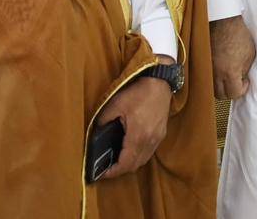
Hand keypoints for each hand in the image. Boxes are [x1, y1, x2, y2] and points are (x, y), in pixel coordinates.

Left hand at [96, 54, 173, 178]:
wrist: (160, 81)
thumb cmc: (139, 91)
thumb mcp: (115, 104)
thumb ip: (103, 120)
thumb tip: (95, 130)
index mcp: (138, 135)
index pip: (125, 164)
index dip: (113, 172)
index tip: (102, 173)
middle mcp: (150, 140)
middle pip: (135, 166)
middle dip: (120, 170)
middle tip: (107, 168)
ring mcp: (157, 137)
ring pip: (143, 160)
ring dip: (131, 164)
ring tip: (118, 161)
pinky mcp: (161, 133)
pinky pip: (149, 151)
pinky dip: (139, 155)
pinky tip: (131, 149)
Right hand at [209, 16, 255, 99]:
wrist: (222, 20)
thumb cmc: (238, 35)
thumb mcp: (249, 54)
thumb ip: (245, 70)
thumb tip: (242, 78)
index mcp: (229, 72)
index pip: (234, 93)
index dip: (242, 90)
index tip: (245, 82)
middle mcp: (215, 73)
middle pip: (221, 95)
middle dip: (230, 91)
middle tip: (237, 82)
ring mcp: (207, 68)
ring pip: (211, 88)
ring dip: (220, 86)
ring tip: (227, 76)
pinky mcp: (201, 62)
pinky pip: (205, 77)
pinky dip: (212, 78)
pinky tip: (219, 71)